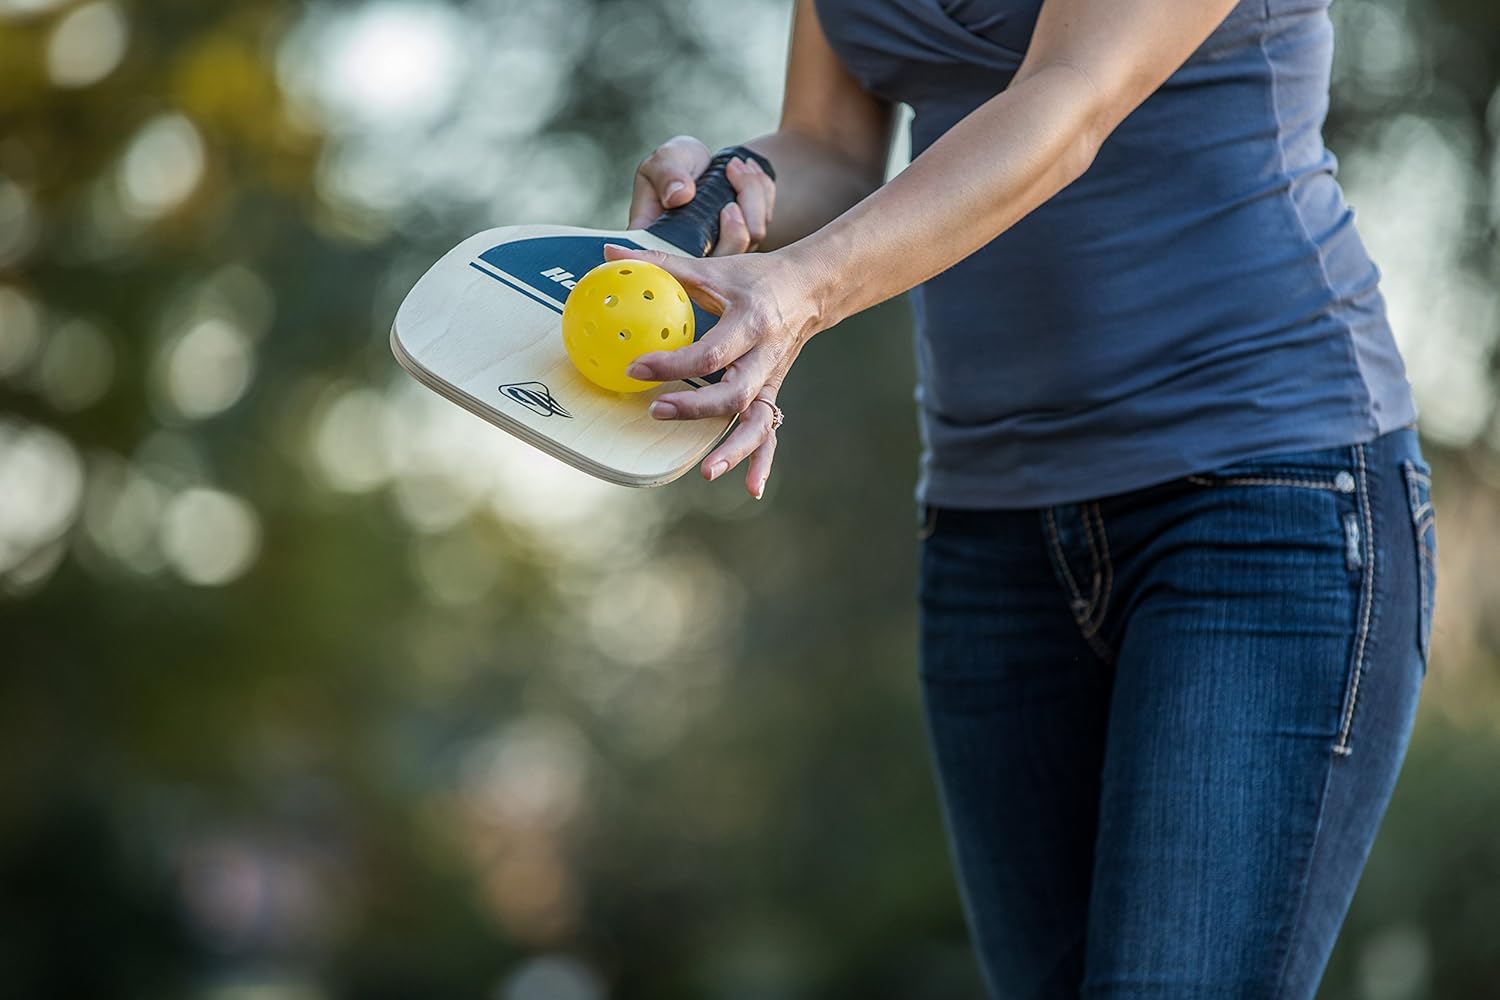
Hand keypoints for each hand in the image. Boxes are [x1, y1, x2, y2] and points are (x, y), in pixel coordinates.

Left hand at [600, 243, 822, 498]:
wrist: (812, 289)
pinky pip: (770, 432)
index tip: (636, 367)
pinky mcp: (772, 394)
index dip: (672, 363)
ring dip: (733, 448)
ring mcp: (772, 381)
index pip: (711, 352)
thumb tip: (610, 253)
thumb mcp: (714, 268)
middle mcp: (766, 357)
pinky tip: (752, 489)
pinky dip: (763, 461)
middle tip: (656, 411)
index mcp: (751, 322)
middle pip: (735, 394)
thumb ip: (663, 264)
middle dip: (696, 409)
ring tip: (706, 471)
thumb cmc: (756, 278)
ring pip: (757, 421)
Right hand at [629, 136, 776, 255]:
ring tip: (736, 164)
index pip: (681, 266)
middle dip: (743, 207)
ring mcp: (721, 253)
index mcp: (661, 244)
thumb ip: (667, 175)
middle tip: (732, 170)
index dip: (708, 248)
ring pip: (752, 235)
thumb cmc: (675, 164)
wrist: (699, 163)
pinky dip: (763, 190)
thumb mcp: (664, 161)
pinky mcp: (742, 243)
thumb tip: (679, 196)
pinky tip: (749, 169)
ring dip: (753, 191)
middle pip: (728, 255)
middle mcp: (692, 257)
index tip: (725, 207)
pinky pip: (764, 221)